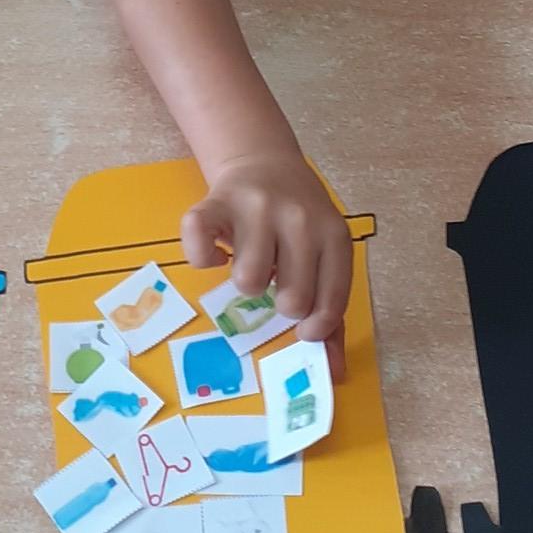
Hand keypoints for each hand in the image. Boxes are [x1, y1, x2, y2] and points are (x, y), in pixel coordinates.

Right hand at [182, 148, 351, 365]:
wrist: (263, 160)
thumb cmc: (298, 221)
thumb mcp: (324, 254)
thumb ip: (330, 312)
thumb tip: (333, 373)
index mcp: (333, 235)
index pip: (331, 300)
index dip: (317, 325)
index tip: (304, 327)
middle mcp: (299, 218)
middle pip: (290, 300)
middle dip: (280, 301)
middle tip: (276, 278)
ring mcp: (255, 206)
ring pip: (247, 281)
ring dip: (245, 282)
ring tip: (251, 260)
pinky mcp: (214, 202)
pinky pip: (199, 247)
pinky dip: (203, 259)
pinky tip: (217, 254)